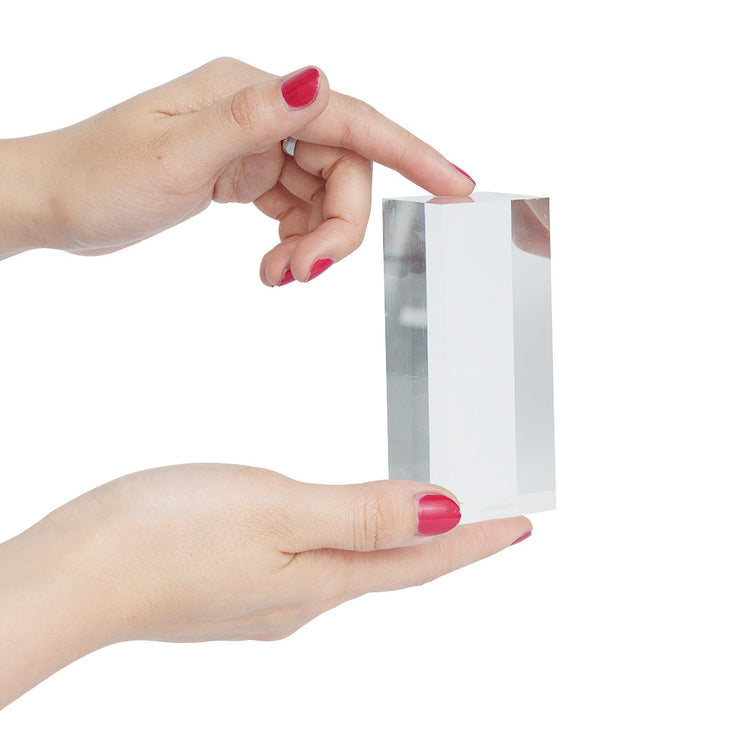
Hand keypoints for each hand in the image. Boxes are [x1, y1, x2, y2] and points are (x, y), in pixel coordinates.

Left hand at [0, 58, 474, 282]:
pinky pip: (297, 208)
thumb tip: (315, 81)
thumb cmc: (100, 175)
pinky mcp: (246, 176)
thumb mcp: (177, 154)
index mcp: (248, 94)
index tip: (456, 184)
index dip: (409, 153)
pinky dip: (295, 242)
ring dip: (313, 243)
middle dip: (335, 229)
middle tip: (303, 274)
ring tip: (277, 276)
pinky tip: (272, 266)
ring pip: (322, 195)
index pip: (349, 120)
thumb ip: (252, 118)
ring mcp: (254, 145)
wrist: (58, 202)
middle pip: (341, 170)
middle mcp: (259, 112)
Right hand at [0, 463, 529, 705]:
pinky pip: (314, 560)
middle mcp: (300, 600)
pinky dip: (346, 538)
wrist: (72, 573)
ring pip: (354, 565)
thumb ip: (362, 515)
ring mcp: (264, 596)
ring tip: (426, 515)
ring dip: (397, 541)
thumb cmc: (166, 536)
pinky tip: (338, 527)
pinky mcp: (231, 582)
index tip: (521, 524)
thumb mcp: (279, 512)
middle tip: (485, 518)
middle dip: (445, 544)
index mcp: (319, 583)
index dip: (475, 541)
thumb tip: (442, 514)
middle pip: (394, 569)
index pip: (419, 561)